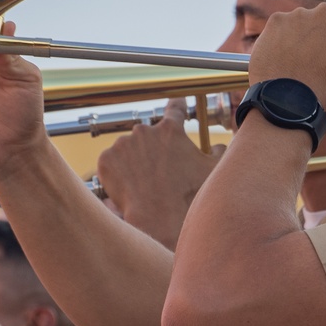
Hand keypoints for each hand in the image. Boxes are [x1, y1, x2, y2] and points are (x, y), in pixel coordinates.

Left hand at [97, 99, 223, 248]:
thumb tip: (218, 147)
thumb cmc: (188, 197)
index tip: (177, 105)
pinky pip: (112, 164)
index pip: (176, 108)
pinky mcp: (106, 160)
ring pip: (128, 150)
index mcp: (170, 130)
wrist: (158, 220)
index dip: (178, 108)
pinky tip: (129, 188)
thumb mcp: (213, 172)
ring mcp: (122, 144)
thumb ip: (219, 152)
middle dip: (152, 149)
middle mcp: (144, 131)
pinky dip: (118, 173)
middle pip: (148, 135)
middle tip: (158, 173)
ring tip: (143, 185)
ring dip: (134, 161)